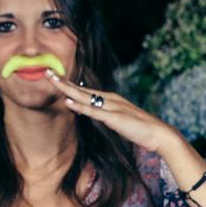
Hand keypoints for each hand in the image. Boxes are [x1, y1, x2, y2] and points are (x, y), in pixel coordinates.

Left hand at [46, 71, 179, 155]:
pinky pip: (93, 111)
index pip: (85, 91)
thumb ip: (106, 116)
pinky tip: (68, 102)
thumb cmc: (141, 129)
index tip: (55, 79)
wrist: (159, 134)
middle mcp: (110, 99)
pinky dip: (79, 106)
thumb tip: (93, 115)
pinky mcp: (114, 118)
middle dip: (63, 81)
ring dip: (67, 89)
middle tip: (47, 72)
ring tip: (52, 81)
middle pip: (81, 89)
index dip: (69, 85)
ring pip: (84, 96)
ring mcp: (111, 107)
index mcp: (110, 99)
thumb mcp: (119, 121)